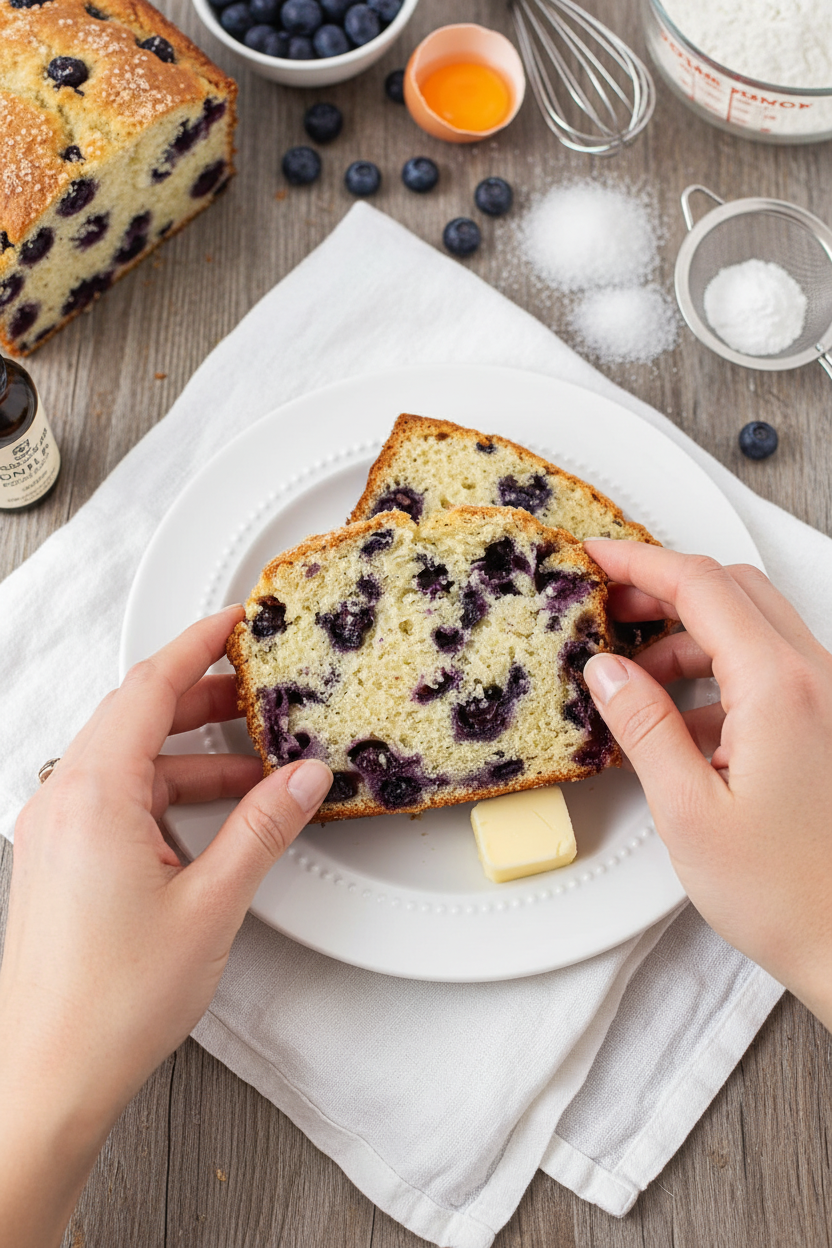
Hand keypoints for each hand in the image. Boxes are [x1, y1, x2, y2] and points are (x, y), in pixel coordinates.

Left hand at [0, 605, 332, 1247]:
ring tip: (257, 767)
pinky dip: (167, 794)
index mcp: (92, 794)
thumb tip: (304, 776)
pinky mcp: (60, 862)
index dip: (196, 646)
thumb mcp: (211, 901)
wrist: (48, 1078)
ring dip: (191, 756)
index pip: (147, 688)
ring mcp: (55, 832)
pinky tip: (214, 818)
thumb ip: (263, 827)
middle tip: (259, 687)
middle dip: (201, 698)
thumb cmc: (112, 1002)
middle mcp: (62, 801)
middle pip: (135, 716)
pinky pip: (116, 800)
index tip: (234, 621)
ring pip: (129, 762)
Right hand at [582, 541, 831, 1031]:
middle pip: (732, 590)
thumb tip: (606, 669)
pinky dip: (719, 674)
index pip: (699, 586)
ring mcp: (829, 699)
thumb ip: (644, 728)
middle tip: (606, 609)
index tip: (590, 558)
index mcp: (779, 688)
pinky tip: (683, 724)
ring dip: (689, 637)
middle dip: (663, 589)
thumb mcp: (689, 812)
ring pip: (752, 627)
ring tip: (635, 682)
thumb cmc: (788, 896)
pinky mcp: (828, 724)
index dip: (636, 563)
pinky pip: (770, 669)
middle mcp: (815, 678)